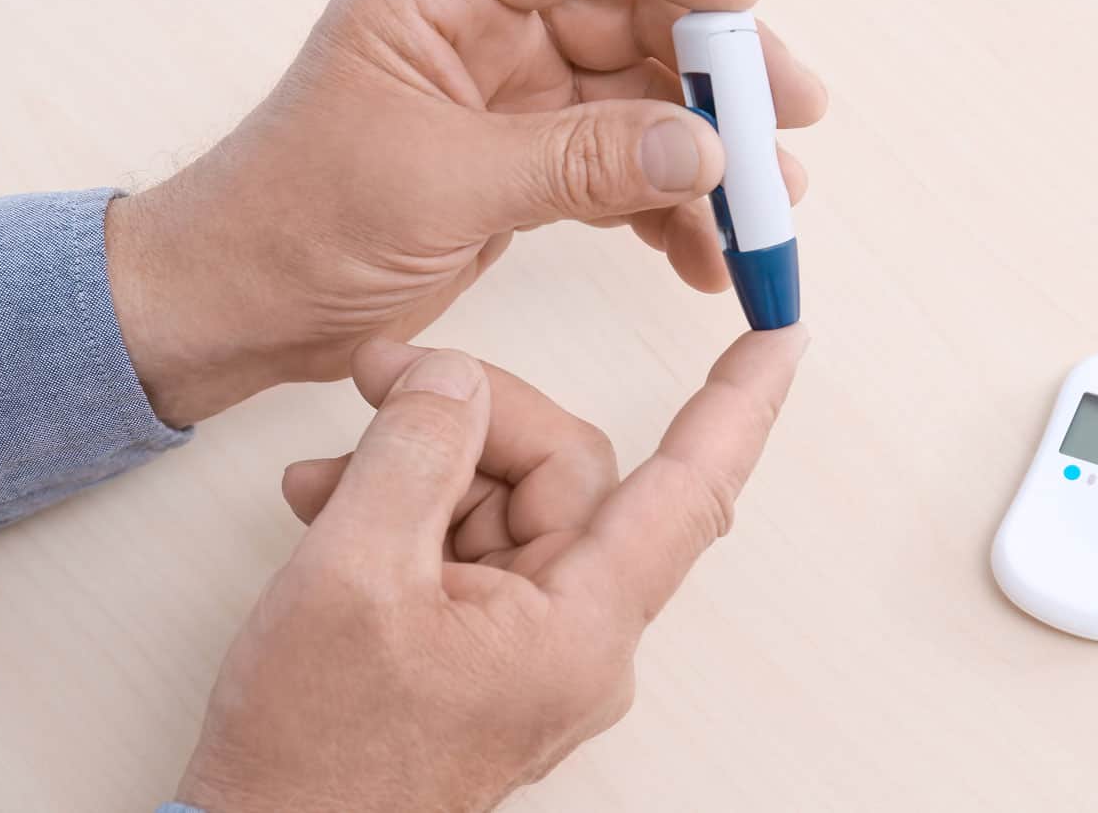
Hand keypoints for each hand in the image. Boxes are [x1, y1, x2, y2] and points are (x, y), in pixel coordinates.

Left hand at [104, 0, 824, 425]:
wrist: (238, 313)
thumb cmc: (291, 227)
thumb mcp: (439, 187)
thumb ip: (574, 163)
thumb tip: (699, 144)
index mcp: (436, 2)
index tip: (741, 1)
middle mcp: (480, 40)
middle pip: (626, 18)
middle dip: (714, 68)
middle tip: (789, 116)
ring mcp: (506, 107)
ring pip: (634, 102)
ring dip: (704, 151)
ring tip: (767, 205)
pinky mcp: (521, 172)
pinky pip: (616, 172)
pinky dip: (665, 210)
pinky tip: (703, 255)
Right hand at [174, 326, 808, 811]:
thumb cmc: (314, 760)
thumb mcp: (350, 575)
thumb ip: (416, 454)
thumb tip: (454, 379)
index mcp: (580, 625)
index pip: (690, 487)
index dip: (740, 403)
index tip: (784, 338)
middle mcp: (577, 633)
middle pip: (564, 470)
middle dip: (471, 416)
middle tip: (380, 384)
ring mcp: (534, 642)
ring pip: (508, 497)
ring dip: (420, 468)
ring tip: (326, 483)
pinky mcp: (492, 646)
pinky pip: (474, 541)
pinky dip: (411, 510)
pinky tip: (336, 505)